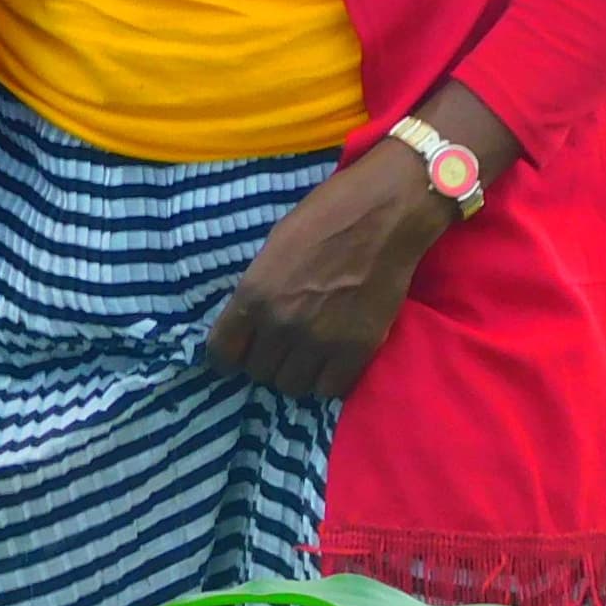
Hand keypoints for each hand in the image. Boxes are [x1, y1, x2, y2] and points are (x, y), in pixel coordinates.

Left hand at [205, 151, 456, 403]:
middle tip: (277, 348)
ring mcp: (320, 341)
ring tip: (304, 354)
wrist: (383, 216)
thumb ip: (259, 289)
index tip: (234, 356)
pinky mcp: (357, 351)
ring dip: (294, 372)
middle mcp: (281, 323)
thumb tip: (251, 320)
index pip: (222, 352)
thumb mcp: (273, 248)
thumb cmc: (324, 217)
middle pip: (258, 372)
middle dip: (264, 361)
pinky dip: (327, 377)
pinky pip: (330, 389)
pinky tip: (330, 359)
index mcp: (254, 293)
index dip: (226, 357)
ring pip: (292, 386)